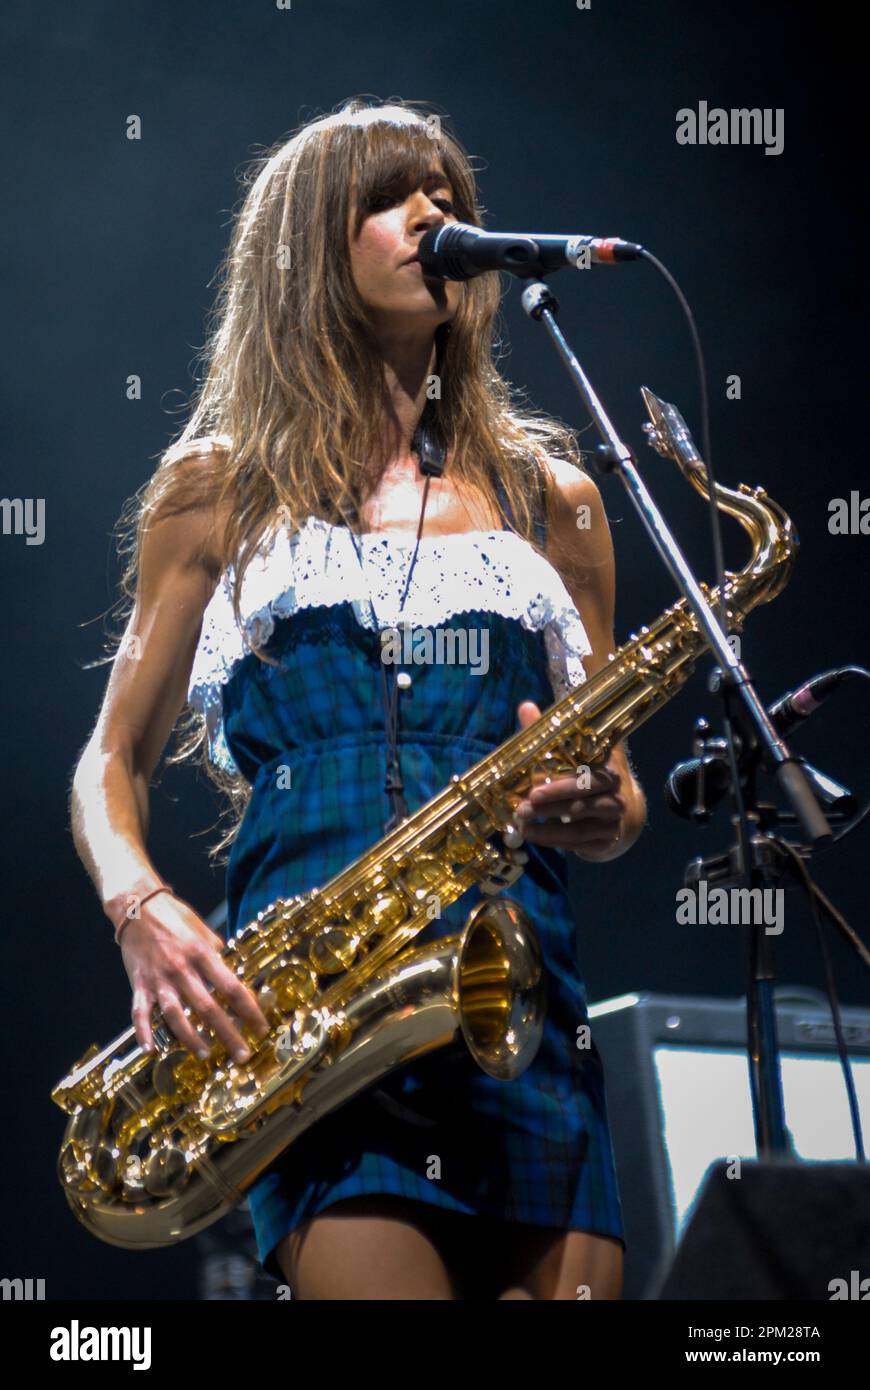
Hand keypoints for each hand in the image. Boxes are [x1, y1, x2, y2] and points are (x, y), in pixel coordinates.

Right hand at [119, 893, 269, 1062]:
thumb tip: (234, 972)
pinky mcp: (139, 984)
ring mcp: (159, 979)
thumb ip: (218, 953)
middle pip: (208, 1008)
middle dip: (228, 1034)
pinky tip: (151, 1051)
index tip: (261, 1027)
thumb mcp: (204, 930)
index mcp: (202, 954)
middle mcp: (182, 969)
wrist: (137, 906)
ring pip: (176, 1015)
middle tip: (242, 1055)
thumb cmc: (175, 917)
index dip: (249, 1009)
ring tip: (206, 1055)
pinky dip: (143, 1033)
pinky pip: (139, 1013)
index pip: (231, 987)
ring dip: (191, 1038)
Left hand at [514, 700, 625, 857]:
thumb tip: (526, 706)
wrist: (618, 813)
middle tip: (522, 808)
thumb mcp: (572, 754)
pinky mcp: (606, 842)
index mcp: (609, 771)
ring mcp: (613, 822)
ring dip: (548, 829)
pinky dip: (554, 841)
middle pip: (582, 804)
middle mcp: (616, 797)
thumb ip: (548, 733)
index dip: (560, 785)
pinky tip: (534, 836)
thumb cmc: (587, 777)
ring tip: (522, 826)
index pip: (586, 778)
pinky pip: (578, 844)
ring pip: (579, 828)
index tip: (534, 789)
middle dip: (551, 806)